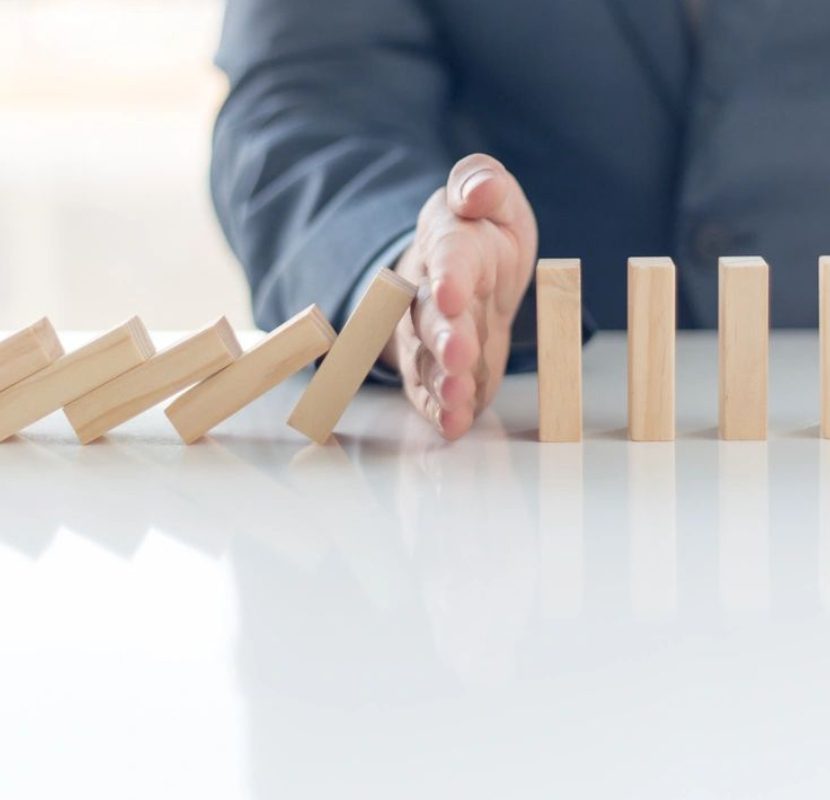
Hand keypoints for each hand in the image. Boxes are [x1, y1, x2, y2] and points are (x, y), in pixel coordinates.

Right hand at [382, 154, 537, 438]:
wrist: (468, 276)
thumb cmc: (484, 235)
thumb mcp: (495, 199)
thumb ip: (483, 183)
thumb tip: (477, 190)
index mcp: (450, 244)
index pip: (448, 257)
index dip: (449, 275)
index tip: (452, 292)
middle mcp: (430, 294)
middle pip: (431, 317)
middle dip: (444, 337)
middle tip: (458, 357)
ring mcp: (430, 337)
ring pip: (428, 359)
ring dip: (441, 381)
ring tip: (457, 396)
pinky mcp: (438, 370)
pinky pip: (433, 391)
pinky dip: (441, 409)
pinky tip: (453, 423)